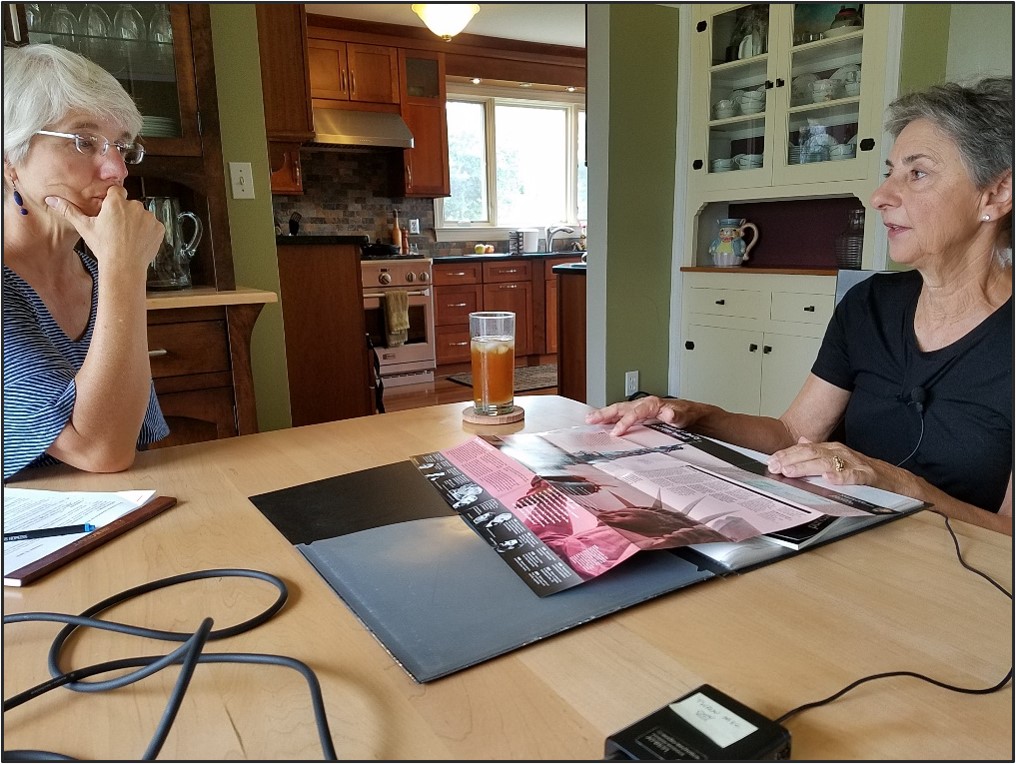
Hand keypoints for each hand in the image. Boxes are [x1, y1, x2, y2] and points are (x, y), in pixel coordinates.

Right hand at [45, 186, 163, 274]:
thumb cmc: (104, 248)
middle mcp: (134, 206)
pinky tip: (138, 241)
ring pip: (142, 215)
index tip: (110, 211)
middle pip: (129, 204)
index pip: (116, 191)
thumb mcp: (85, 227)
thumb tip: (52, 200)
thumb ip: (69, 210)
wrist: (124, 267)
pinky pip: (153, 226)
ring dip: (137, 222)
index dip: (113, 201)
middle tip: (116, 229)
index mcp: (116, 202)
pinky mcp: (159, 228)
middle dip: (124, 213)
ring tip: (127, 237)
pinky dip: (148, 232)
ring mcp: (149, 217)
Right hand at [586, 396, 700, 436]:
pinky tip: (602, 422)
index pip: (634, 413)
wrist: (689, 413)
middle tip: (590, 419)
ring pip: (618, 409)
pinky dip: (610, 417)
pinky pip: (621, 413)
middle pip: (620, 407)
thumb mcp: (683, 416)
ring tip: (589, 419)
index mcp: (651, 404)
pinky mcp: (638, 413)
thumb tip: (670, 413)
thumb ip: (676, 415)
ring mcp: (639, 408)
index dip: (624, 422)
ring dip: (603, 414)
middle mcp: (643, 404)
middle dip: (604, 413)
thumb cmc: (685, 414)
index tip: (616, 432)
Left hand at [766, 436, 876, 484]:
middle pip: (812, 453)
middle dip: (791, 460)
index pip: (805, 449)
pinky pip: (853, 476)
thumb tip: (799, 441)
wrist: (893, 479)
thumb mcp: (837, 458)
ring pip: (828, 463)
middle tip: (775, 466)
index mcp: (832, 449)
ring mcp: (854, 463)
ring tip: (792, 472)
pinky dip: (840, 477)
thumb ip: (818, 451)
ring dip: (807, 467)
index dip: (787, 455)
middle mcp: (841, 453)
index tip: (771, 461)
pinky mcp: (868, 476)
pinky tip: (828, 479)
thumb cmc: (863, 470)